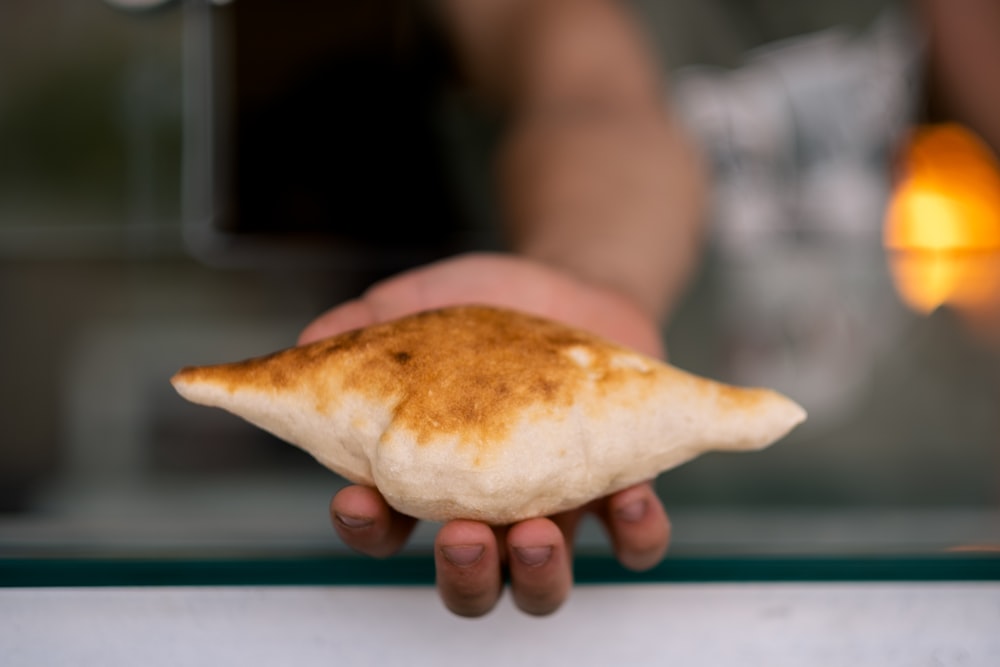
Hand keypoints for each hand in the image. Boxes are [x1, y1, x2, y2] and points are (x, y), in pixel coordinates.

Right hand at [299, 252, 671, 615]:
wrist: (573, 284)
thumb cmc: (486, 306)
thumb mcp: (421, 303)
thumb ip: (368, 322)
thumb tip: (305, 342)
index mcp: (434, 474)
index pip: (386, 527)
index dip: (366, 527)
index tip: (357, 498)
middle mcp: (493, 507)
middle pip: (470, 581)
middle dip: (463, 574)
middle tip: (462, 535)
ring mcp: (558, 503)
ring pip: (543, 582)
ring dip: (538, 573)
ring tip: (535, 533)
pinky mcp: (620, 485)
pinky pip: (635, 542)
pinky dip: (637, 534)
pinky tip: (632, 497)